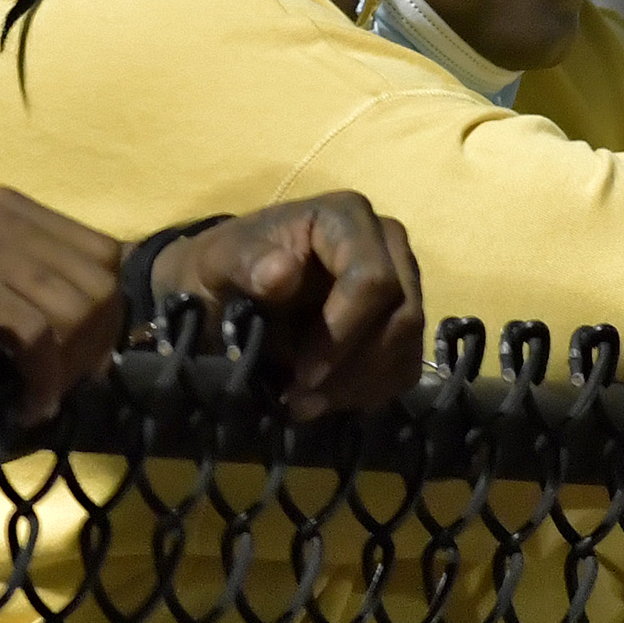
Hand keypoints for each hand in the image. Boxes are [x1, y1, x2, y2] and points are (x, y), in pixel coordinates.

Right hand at [0, 187, 128, 419]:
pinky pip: (36, 335)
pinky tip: (24, 405)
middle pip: (99, 286)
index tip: (79, 365)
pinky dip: (41, 379)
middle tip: (55, 389)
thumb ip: (30, 292)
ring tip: (36, 398)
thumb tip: (101, 354)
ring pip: (75, 310)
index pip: (105, 258)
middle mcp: (2, 213)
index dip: (104, 318)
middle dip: (91, 348)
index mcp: (11, 207)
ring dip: (67, 369)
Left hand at [151, 195, 425, 421]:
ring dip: (358, 386)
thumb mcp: (216, 262)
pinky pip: (405, 366)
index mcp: (346, 217)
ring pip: (407, 346)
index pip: (372, 278)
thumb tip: (283, 274)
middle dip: (353, 367)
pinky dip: (368, 393)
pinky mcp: (400, 322)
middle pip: (402, 314)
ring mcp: (402, 283)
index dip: (342, 332)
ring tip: (305, 404)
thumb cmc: (224, 269)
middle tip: (302, 400)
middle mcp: (387, 244)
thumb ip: (245, 263)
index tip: (300, 372)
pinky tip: (326, 400)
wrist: (227, 290)